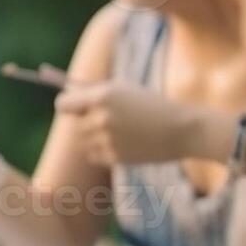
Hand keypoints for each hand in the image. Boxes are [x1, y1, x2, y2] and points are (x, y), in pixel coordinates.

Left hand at [54, 82, 199, 166]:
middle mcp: (101, 118)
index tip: (72, 108)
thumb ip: (94, 91)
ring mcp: (107, 139)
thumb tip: (66, 95)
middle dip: (86, 122)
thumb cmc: (151, 104)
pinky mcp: (115, 157)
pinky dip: (102, 151)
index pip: (63, 104)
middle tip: (107, 120)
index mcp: (102, 96)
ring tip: (119, 131)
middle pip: (74, 125)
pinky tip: (122, 143)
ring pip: (83, 141)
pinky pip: (93, 155)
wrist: (182, 129)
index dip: (67, 106)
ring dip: (94, 137)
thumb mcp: (124, 89)